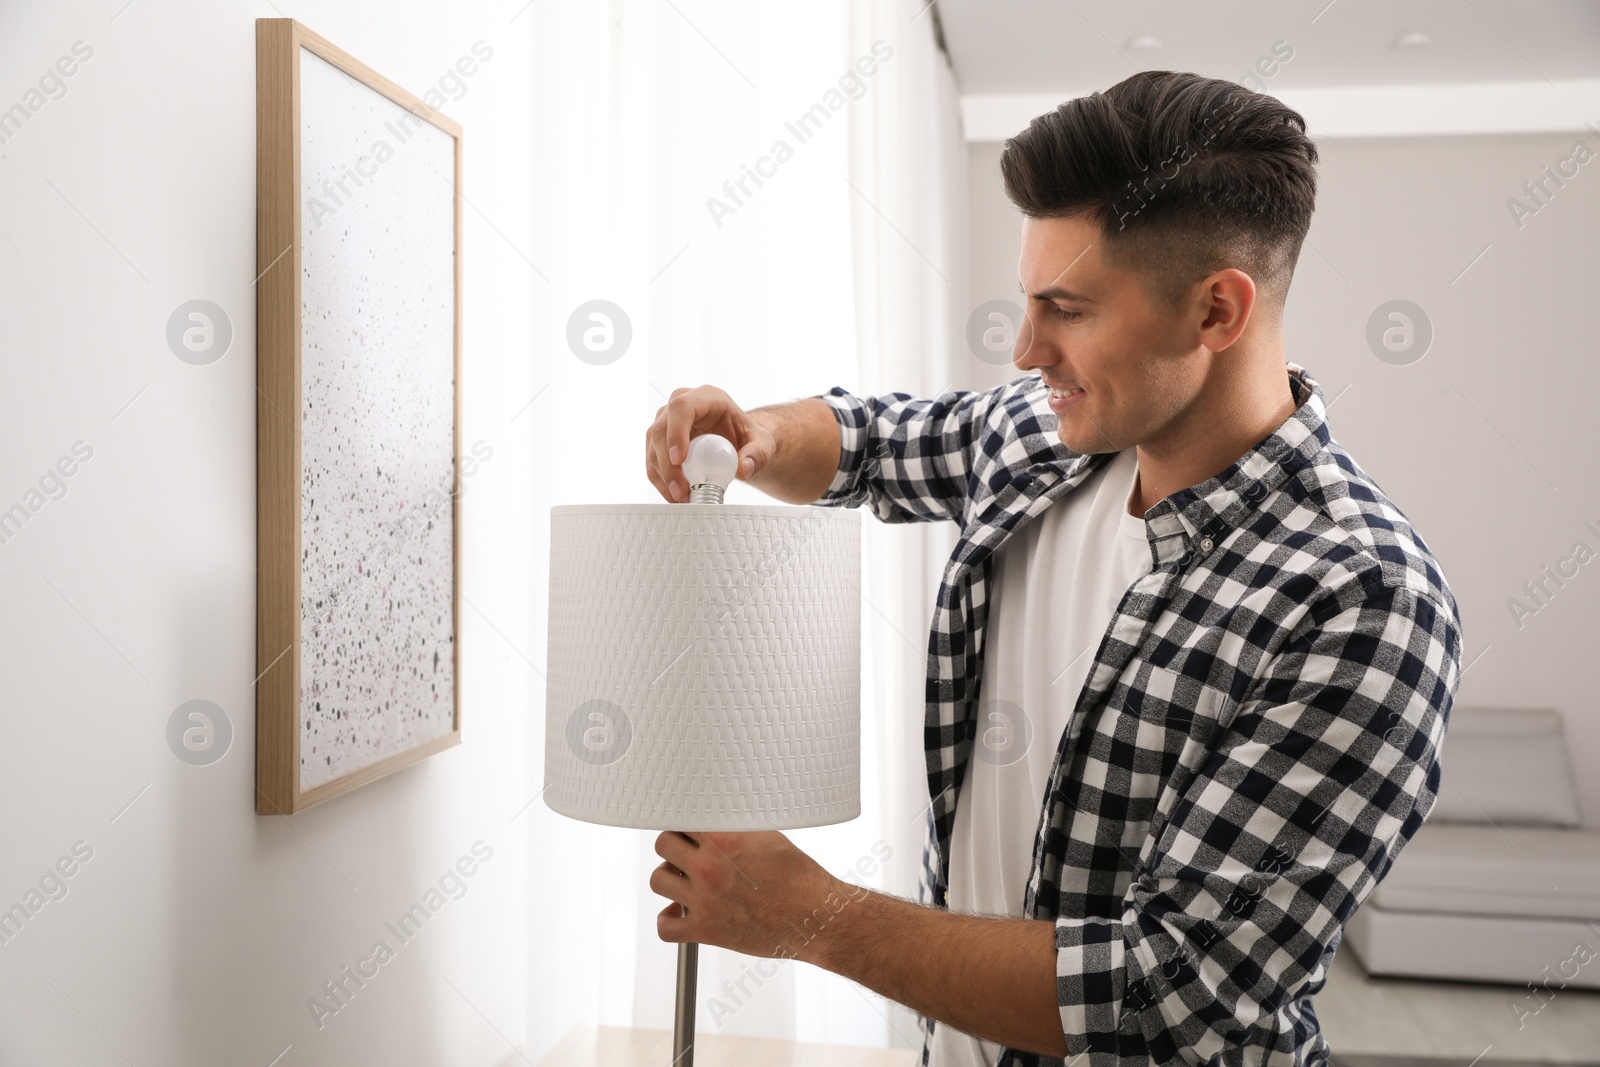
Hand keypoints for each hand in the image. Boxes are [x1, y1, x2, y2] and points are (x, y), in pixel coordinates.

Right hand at [645, 386, 774, 501]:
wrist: (737, 442)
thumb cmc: (747, 437)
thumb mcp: (763, 444)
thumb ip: (758, 454)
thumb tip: (744, 468)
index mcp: (706, 397)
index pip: (681, 407)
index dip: (676, 432)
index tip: (678, 460)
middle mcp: (681, 405)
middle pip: (660, 429)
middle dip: (666, 464)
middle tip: (681, 490)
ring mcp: (667, 422)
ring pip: (652, 447)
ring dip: (662, 476)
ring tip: (681, 497)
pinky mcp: (661, 441)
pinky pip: (652, 460)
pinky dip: (661, 480)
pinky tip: (674, 496)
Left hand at [649, 830, 861, 962]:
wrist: (814, 916)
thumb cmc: (798, 877)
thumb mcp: (768, 837)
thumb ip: (735, 828)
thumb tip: (716, 820)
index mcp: (725, 838)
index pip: (680, 818)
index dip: (685, 823)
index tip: (689, 830)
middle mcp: (709, 867)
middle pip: (663, 845)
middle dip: (673, 848)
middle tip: (686, 854)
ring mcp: (704, 900)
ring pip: (658, 881)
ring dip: (669, 879)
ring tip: (684, 881)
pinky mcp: (706, 930)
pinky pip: (664, 928)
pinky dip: (667, 921)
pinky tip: (679, 913)